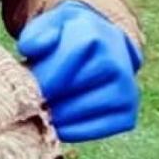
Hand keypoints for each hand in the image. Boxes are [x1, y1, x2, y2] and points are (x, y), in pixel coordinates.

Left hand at [17, 1, 141, 141]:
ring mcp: (127, 90)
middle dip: (48, 96)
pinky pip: (98, 129)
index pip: (70, 57)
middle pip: (74, 86)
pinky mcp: (128, 114)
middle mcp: (118, 62)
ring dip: (59, 115)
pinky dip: (74, 131)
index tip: (29, 87)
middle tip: (33, 101)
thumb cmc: (63, 41)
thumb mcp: (46, 27)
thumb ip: (33, 37)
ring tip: (45, 110)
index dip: (47, 76)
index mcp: (97, 35)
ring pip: (84, 110)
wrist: (96, 50)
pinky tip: (59, 126)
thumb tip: (32, 50)